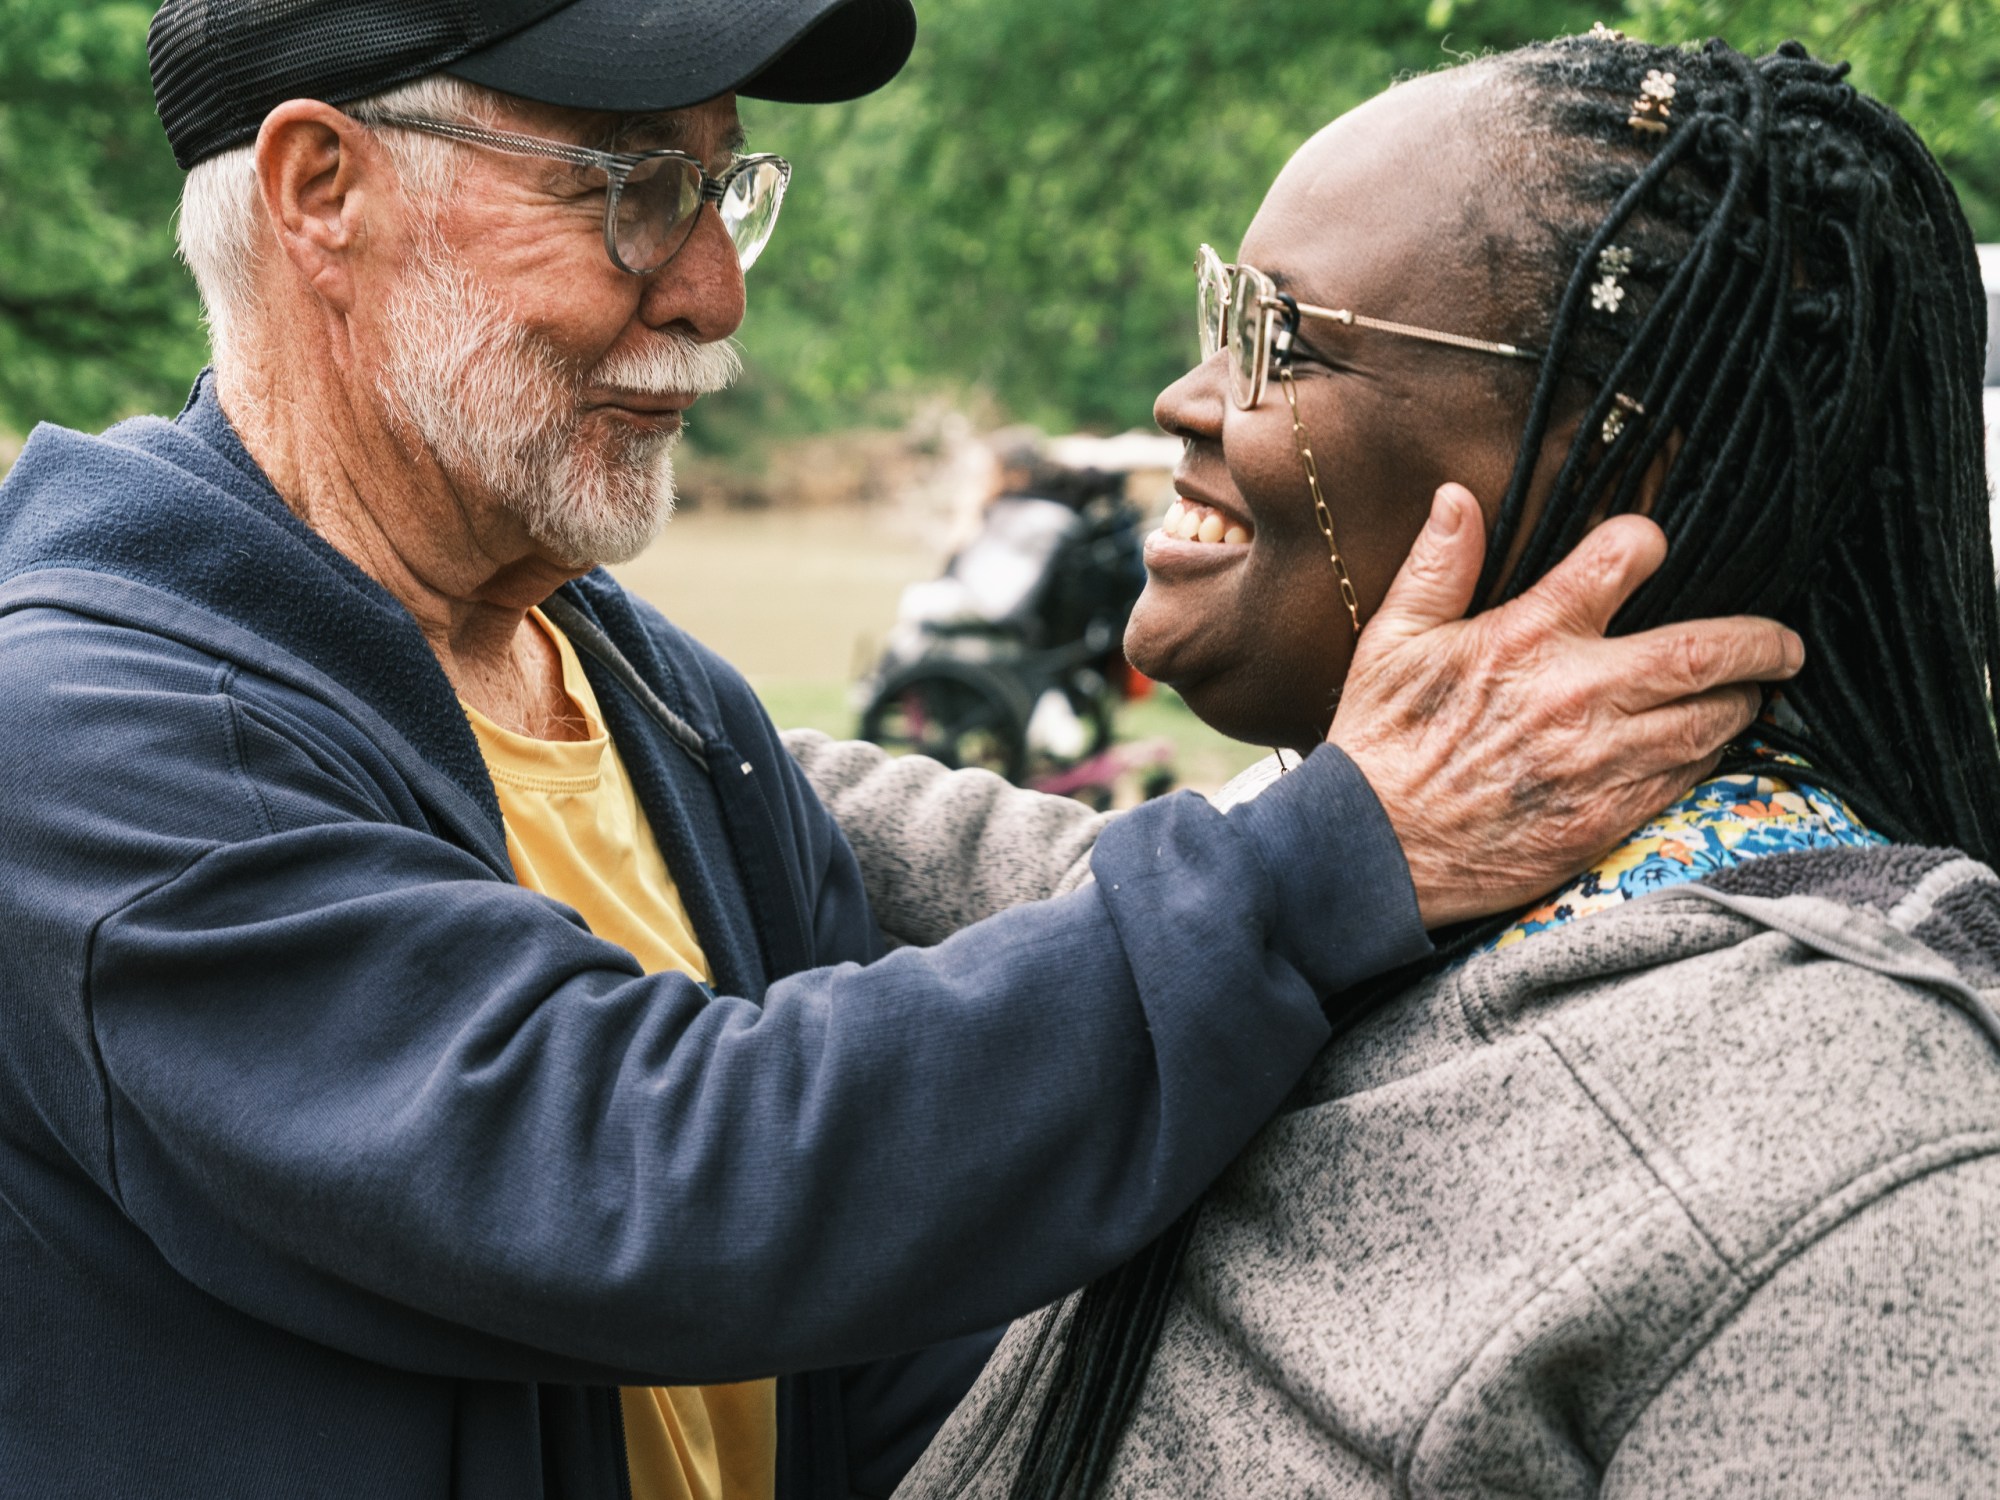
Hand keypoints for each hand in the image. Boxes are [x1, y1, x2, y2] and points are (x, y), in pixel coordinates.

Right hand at [1328, 483, 1803, 928]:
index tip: (1656, 549)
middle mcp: (1576, 694)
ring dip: (1741, 702)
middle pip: (1705, 652)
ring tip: (1749, 693)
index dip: (1649, 543)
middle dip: (1761, 641)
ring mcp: (1599, 761)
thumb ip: (1437, 567)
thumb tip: (1457, 497)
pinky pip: (1685, 777)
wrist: (1372, 853)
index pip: (1621, 561)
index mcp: (1526, 637)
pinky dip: (1708, 756)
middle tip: (1784, 642)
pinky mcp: (1606, 817)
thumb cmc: (1380, 743)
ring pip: (1711, 720)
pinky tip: (1704, 746)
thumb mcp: (1390, 641)